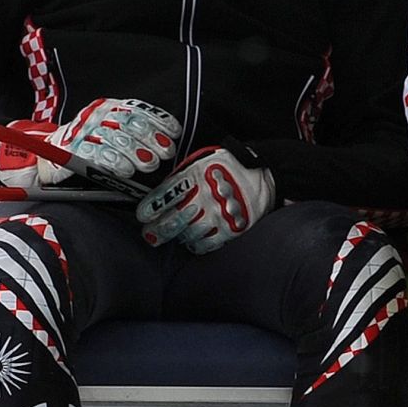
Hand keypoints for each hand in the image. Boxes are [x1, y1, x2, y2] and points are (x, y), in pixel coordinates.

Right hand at [0, 99, 178, 189]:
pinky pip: (93, 154)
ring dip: (134, 152)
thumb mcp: (112, 135)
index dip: (157, 121)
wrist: (48, 156)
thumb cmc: (88, 147)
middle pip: (127, 123)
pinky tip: (124, 170)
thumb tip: (168, 142)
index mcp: (108, 107)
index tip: (174, 134)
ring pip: (113, 138)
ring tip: (149, 164)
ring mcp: (82, 130)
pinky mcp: (70, 148)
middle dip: (149, 138)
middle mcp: (95, 115)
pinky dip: (111, 162)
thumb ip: (135, 134)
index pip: (136, 110)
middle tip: (164, 153)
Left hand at [136, 147, 275, 253]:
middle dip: (157, 230)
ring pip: (188, 234)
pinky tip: (191, 241)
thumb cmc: (227, 169)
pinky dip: (195, 245)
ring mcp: (220, 214)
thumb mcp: (202, 161)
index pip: (166, 195)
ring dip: (177, 236)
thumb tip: (158, 193)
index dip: (151, 208)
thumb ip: (182, 176)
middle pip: (174, 219)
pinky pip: (206, 244)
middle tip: (149, 234)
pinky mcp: (232, 229)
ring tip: (173, 235)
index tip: (143, 215)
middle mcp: (207, 196)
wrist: (264, 177)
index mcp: (197, 175)